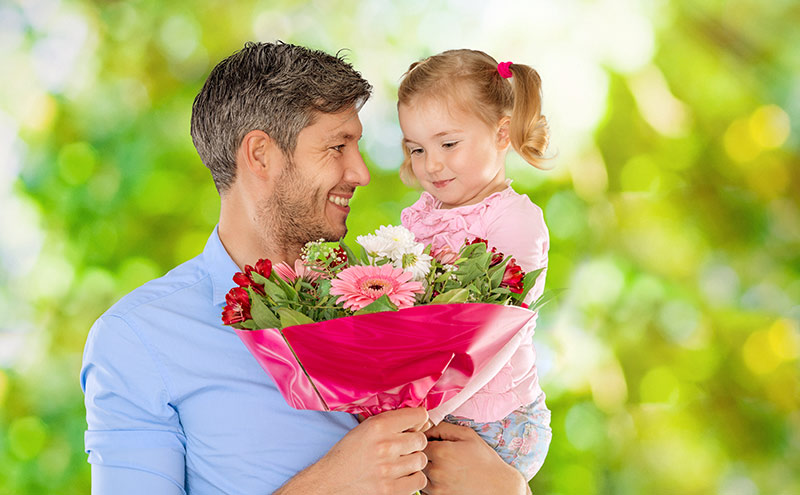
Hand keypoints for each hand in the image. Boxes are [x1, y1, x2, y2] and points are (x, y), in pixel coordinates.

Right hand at [276, 407, 428, 494]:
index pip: (419, 415)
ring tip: (399, 463)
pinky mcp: (391, 490)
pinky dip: (413, 479)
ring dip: (413, 462)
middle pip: (421, 439)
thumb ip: (389, 422)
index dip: (418, 421)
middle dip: (414, 443)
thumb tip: (420, 420)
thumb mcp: (363, 428)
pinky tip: (401, 476)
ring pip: (421, 460)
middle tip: (402, 448)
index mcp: (378, 425)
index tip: (413, 426)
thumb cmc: (346, 454)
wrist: (329, 482)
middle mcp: (385, 445)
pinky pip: (419, 480)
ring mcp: (389, 469)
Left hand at [421, 422, 528, 494]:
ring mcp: (436, 488)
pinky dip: (429, 483)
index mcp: (441, 452)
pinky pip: (423, 489)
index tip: (430, 442)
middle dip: (421, 455)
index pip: (416, 442)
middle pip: (414, 459)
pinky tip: (443, 479)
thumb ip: (443, 427)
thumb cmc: (483, 459)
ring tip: (440, 467)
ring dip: (424, 470)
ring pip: (418, 475)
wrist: (497, 486)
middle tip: (434, 454)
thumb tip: (425, 426)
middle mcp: (436, 471)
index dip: (422, 441)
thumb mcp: (467, 435)